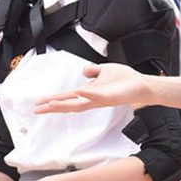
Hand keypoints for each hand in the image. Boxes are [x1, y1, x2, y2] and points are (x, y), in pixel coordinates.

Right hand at [34, 63, 149, 113]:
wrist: (142, 85)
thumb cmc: (125, 80)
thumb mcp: (105, 71)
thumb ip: (93, 71)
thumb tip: (84, 70)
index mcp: (90, 92)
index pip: (68, 97)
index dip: (54, 100)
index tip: (40, 103)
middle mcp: (93, 98)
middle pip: (69, 104)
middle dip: (53, 107)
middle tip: (38, 109)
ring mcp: (101, 99)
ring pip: (79, 104)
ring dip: (65, 104)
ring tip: (50, 104)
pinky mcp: (110, 97)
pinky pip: (97, 95)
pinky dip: (88, 93)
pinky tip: (79, 91)